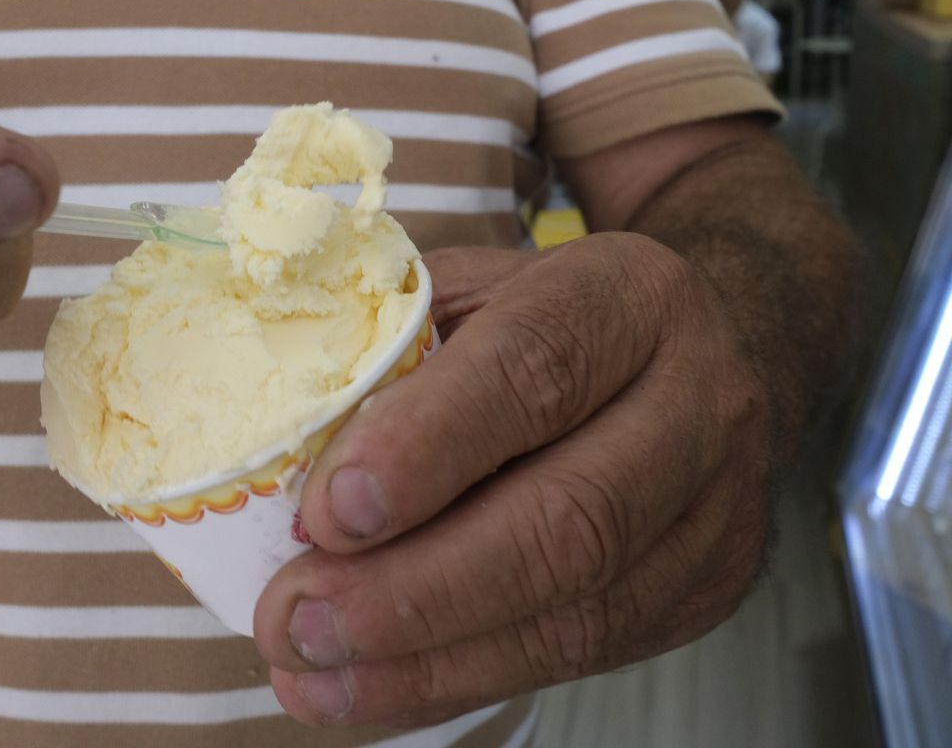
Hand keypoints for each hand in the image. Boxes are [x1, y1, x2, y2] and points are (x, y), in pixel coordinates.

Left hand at [254, 234, 772, 726]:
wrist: (690, 353)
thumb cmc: (540, 319)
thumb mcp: (468, 289)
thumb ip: (385, 345)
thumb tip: (264, 442)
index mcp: (627, 295)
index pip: (533, 368)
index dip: (426, 447)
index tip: (326, 512)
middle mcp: (698, 400)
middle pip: (569, 518)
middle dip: (415, 587)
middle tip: (296, 617)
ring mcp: (713, 510)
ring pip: (576, 612)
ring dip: (424, 657)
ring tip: (309, 665)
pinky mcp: (700, 594)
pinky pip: (574, 658)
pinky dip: (453, 681)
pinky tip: (365, 687)